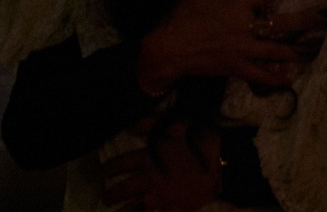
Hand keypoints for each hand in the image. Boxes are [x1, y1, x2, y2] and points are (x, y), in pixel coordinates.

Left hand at [105, 121, 222, 211]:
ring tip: (116, 210)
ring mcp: (162, 196)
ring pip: (135, 206)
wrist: (225, 163)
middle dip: (112, 193)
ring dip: (124, 209)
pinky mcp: (173, 207)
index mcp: (150, 157)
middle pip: (125, 188)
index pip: (122, 164)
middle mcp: (151, 178)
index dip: (109, 169)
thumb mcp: (176, 123)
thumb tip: (129, 127)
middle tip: (106, 196)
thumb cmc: (199, 139)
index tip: (101, 173)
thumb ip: (149, 123)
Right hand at [137, 0, 326, 93]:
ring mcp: (244, 51)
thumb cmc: (183, 16)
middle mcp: (245, 29)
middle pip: (283, 25)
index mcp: (237, 6)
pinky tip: (292, 76)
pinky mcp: (238, 69)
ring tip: (320, 47)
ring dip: (301, 50)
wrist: (168, 50)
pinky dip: (278, 78)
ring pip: (279, 52)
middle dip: (308, 21)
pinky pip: (262, 76)